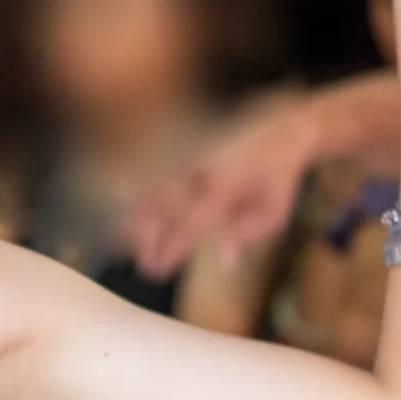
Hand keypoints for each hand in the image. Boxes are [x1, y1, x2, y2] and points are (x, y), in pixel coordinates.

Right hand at [124, 92, 321, 275]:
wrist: (274, 130)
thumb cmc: (276, 179)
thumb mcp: (273, 212)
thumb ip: (245, 235)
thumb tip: (224, 262)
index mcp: (224, 187)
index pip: (191, 223)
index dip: (170, 247)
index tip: (155, 269)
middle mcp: (200, 172)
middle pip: (163, 207)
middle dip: (149, 238)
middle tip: (143, 267)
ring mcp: (189, 161)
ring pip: (152, 191)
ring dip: (137, 219)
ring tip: (124, 247)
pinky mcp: (184, 156)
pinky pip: (154, 180)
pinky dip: (138, 200)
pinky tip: (126, 221)